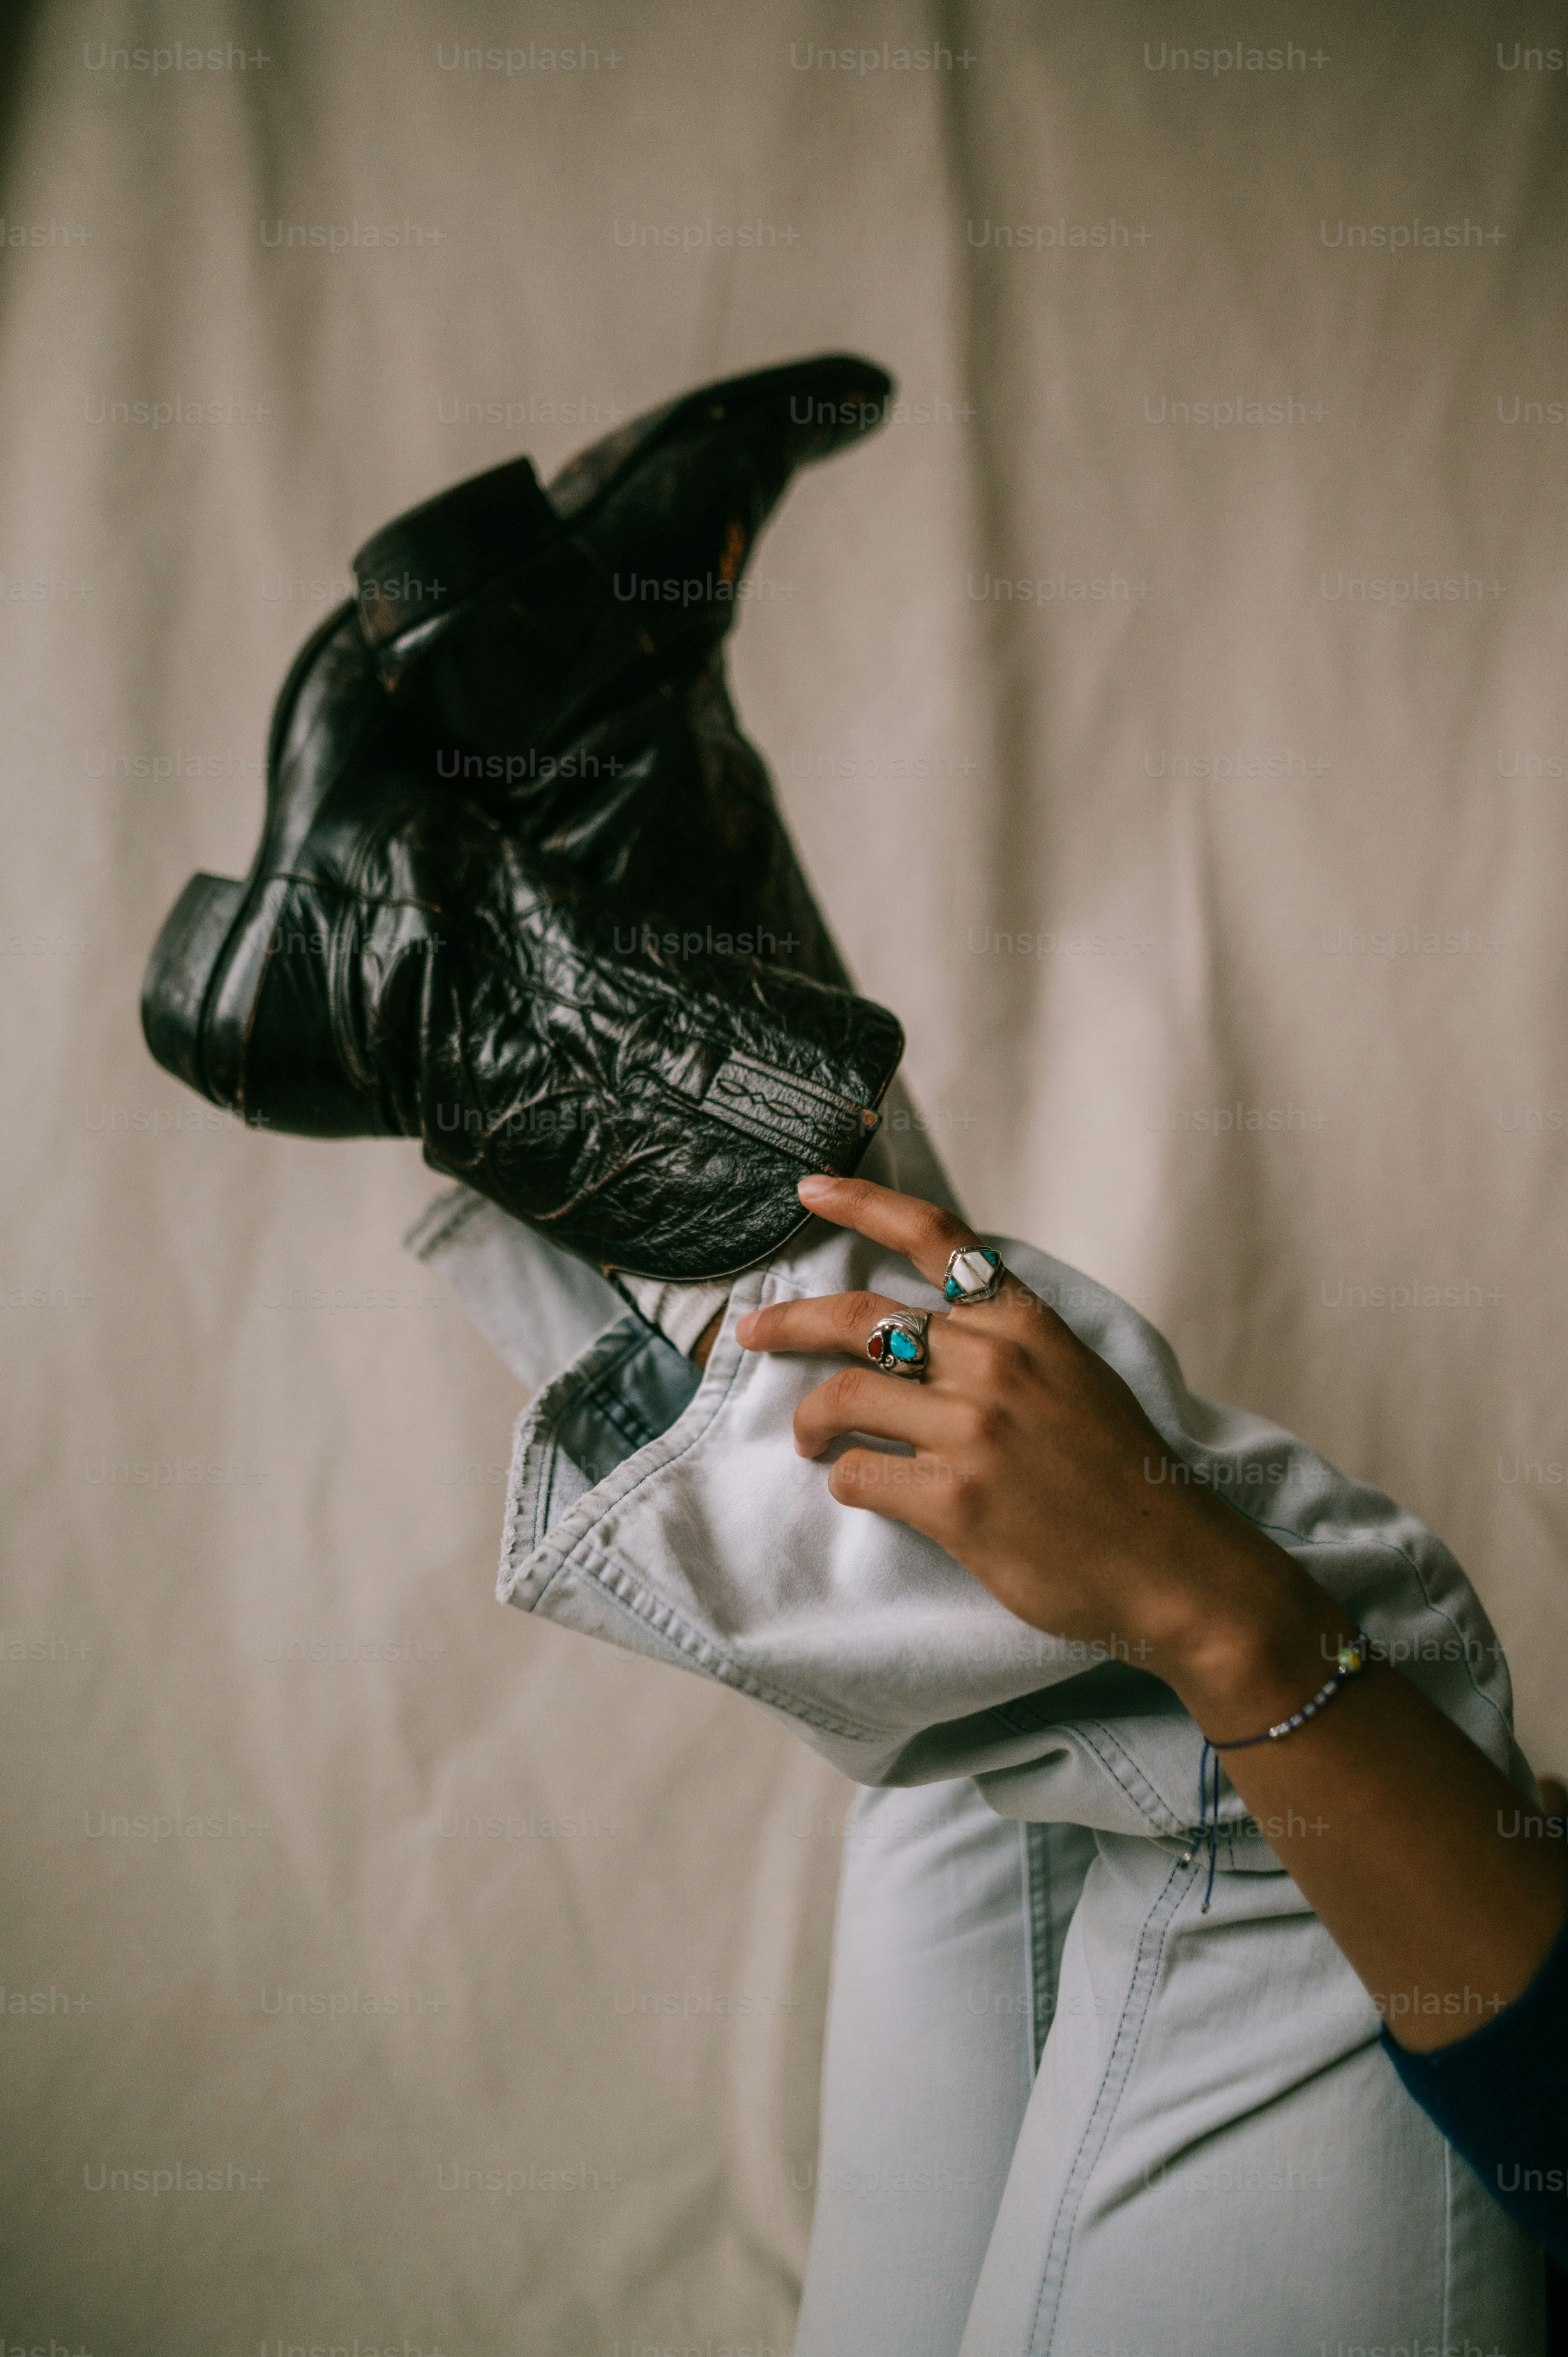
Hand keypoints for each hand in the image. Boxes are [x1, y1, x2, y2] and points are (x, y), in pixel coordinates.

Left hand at [736, 1173, 1340, 1724]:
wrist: (1174, 1566)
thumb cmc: (1120, 1476)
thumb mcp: (1076, 1376)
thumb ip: (1008, 1343)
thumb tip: (929, 1330)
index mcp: (1026, 1324)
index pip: (935, 1236)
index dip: (862, 1203)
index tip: (808, 1190)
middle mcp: (994, 1363)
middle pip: (859, 1318)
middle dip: (787, 1320)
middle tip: (751, 1331)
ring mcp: (972, 1431)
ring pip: (843, 1399)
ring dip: (811, 1421)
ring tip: (811, 1439)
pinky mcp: (954, 1500)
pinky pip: (859, 1477)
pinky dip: (849, 1481)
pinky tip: (865, 1488)